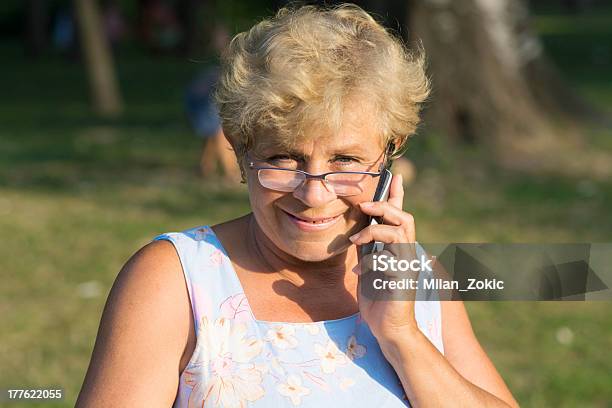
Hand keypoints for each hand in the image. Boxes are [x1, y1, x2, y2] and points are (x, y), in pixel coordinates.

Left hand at [349, 173, 419, 341]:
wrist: (389, 328)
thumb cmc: (378, 299)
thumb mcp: (368, 269)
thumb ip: (366, 250)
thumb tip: (356, 232)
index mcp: (399, 249)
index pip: (400, 216)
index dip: (397, 196)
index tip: (394, 176)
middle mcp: (407, 253)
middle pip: (404, 217)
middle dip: (384, 206)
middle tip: (364, 204)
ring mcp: (408, 264)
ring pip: (399, 230)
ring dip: (374, 229)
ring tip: (356, 238)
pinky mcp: (404, 277)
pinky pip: (388, 256)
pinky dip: (370, 259)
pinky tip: (358, 270)